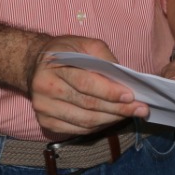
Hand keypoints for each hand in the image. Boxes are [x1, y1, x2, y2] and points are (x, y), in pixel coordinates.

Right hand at [28, 35, 148, 138]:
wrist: (34, 64)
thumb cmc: (66, 52)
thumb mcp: (85, 44)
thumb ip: (105, 58)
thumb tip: (124, 78)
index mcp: (55, 65)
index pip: (86, 83)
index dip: (109, 92)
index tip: (131, 96)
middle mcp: (46, 88)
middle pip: (87, 105)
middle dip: (118, 109)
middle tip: (141, 109)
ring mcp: (43, 108)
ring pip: (84, 121)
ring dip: (111, 120)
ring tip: (130, 115)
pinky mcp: (45, 121)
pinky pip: (76, 130)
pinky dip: (97, 127)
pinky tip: (111, 120)